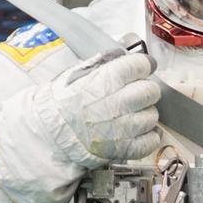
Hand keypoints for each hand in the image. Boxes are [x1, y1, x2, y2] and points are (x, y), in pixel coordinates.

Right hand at [46, 47, 160, 165]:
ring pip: (152, 116)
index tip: (142, 68)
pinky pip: (150, 140)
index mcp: (107, 79)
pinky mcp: (124, 148)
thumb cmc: (63, 102)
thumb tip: (126, 53)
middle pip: (151, 91)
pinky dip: (149, 136)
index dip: (143, 66)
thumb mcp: (80, 73)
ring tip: (130, 114)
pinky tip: (139, 131)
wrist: (50, 133)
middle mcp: (118, 102)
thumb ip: (105, 62)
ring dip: (145, 114)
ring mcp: (123, 128)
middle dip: (145, 90)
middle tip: (135, 93)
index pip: (141, 65)